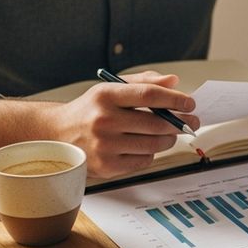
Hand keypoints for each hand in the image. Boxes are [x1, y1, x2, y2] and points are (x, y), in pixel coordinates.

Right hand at [47, 72, 199, 177]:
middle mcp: (103, 120)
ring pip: (153, 144)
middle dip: (179, 123)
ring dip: (168, 139)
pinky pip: (144, 161)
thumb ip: (144, 82)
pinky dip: (150, 154)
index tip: (190, 103)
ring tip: (168, 134)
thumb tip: (174, 81)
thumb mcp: (111, 89)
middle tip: (189, 122)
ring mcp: (104, 145)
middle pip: (156, 123)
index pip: (149, 95)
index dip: (175, 99)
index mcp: (105, 96)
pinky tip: (144, 146)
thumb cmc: (91, 110)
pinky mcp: (106, 166)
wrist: (57, 134)